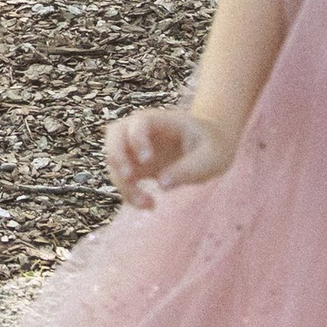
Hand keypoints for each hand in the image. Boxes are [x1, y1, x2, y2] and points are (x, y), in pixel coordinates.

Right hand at [102, 105, 231, 210]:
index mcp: (161, 120)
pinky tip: (149, 205)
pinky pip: (122, 179)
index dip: (137, 139)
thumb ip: (188, 169)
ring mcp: (136, 149)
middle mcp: (142, 131)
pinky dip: (129, 194)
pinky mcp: (136, 167)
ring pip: (113, 160)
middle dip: (116, 155)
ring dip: (122, 183)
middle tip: (129, 177)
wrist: (211, 148)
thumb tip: (162, 184)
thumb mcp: (210, 158)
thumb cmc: (213, 147)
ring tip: (146, 203)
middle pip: (114, 134)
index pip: (138, 122)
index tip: (147, 160)